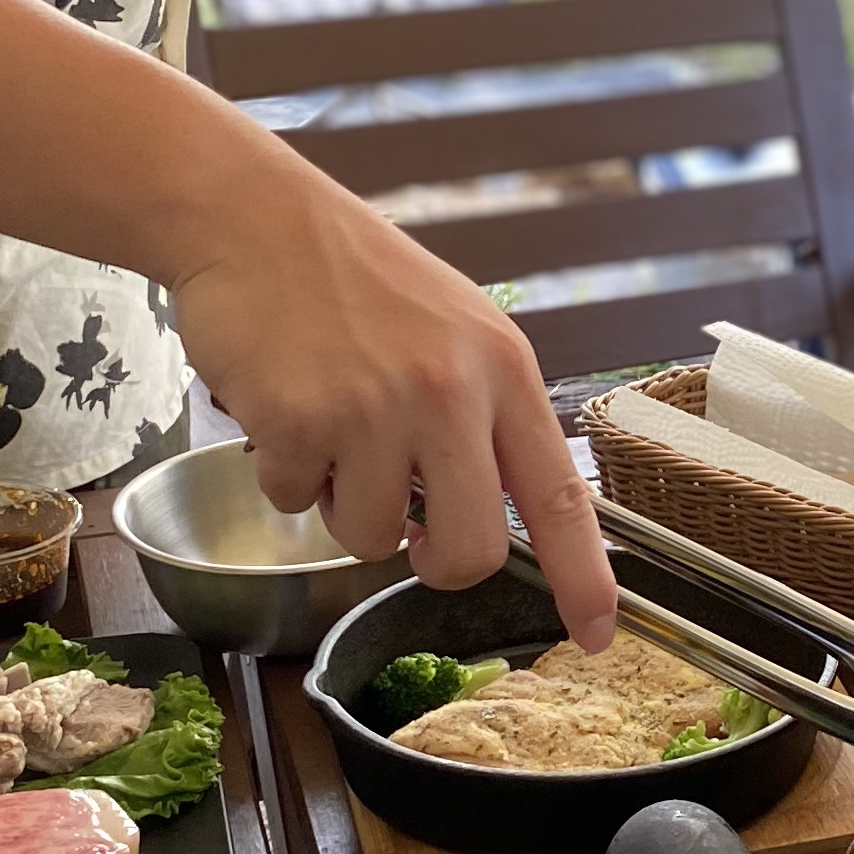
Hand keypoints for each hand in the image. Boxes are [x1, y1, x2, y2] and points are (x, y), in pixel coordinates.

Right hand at [166, 161, 620, 653]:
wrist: (255, 220)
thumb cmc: (356, 278)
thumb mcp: (457, 327)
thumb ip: (484, 412)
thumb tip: (493, 510)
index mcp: (503, 371)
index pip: (560, 496)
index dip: (584, 576)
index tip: (597, 633)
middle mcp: (449, 394)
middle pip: (469, 550)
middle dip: (434, 562)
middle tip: (408, 532)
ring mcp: (374, 411)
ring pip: (371, 538)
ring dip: (343, 505)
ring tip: (331, 430)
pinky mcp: (299, 422)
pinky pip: (294, 503)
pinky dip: (284, 472)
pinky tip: (284, 407)